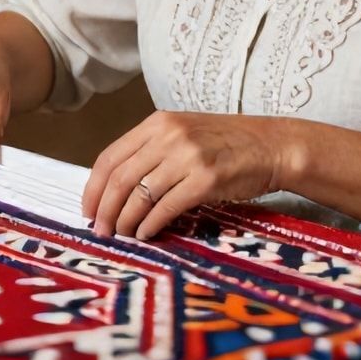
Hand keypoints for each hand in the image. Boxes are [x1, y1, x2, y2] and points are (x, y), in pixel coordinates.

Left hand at [81, 111, 302, 239]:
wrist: (273, 146)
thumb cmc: (227, 143)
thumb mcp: (183, 134)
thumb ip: (152, 151)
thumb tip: (117, 188)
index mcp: (157, 124)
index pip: (110, 157)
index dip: (93, 187)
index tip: (87, 209)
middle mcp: (168, 136)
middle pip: (120, 178)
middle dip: (104, 209)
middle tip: (100, 230)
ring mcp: (187, 157)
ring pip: (140, 195)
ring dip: (126, 221)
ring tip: (123, 235)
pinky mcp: (206, 179)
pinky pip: (167, 207)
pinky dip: (152, 224)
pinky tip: (148, 233)